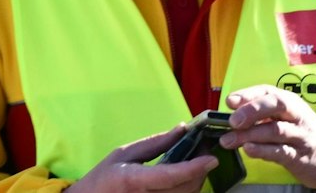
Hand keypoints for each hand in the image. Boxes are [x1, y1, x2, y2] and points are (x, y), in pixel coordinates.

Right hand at [66, 124, 216, 192]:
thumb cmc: (104, 178)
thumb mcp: (124, 154)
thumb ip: (155, 143)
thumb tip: (182, 128)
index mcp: (133, 181)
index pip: (169, 177)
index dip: (194, 168)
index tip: (211, 158)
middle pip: (185, 188)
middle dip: (201, 169)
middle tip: (204, 151)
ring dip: (197, 179)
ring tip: (195, 162)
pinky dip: (188, 188)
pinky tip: (185, 176)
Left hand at [222, 84, 315, 188]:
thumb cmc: (301, 133)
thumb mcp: (285, 119)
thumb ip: (262, 115)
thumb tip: (231, 112)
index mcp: (291, 103)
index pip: (270, 92)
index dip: (249, 94)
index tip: (230, 101)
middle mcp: (298, 115)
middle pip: (278, 104)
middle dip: (253, 109)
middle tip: (232, 121)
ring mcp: (301, 135)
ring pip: (276, 130)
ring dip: (250, 134)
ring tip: (228, 140)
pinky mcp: (301, 156)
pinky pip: (281, 151)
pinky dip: (263, 150)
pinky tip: (249, 150)